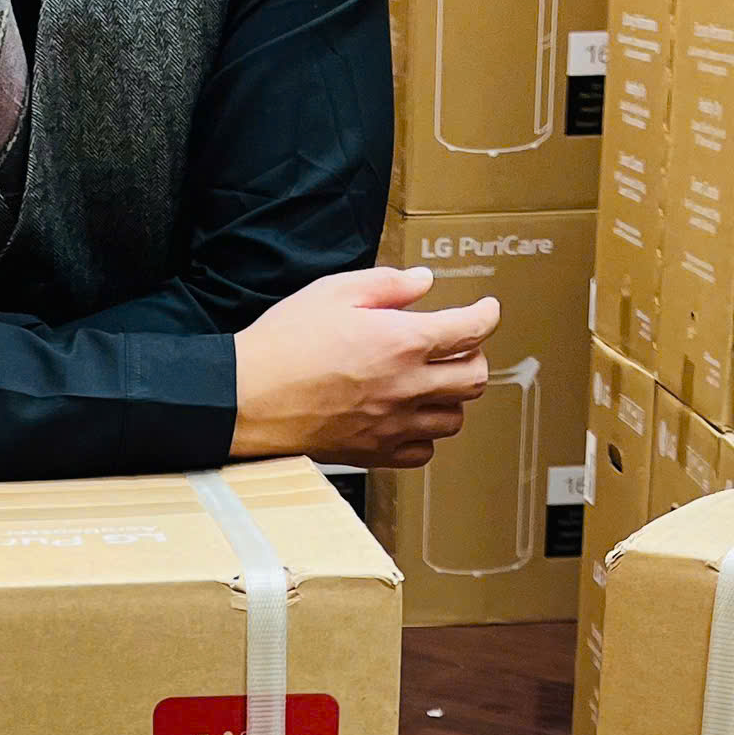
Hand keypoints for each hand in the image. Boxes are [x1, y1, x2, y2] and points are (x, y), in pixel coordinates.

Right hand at [230, 267, 497, 468]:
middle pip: (474, 378)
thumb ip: (387, 285)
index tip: (484, 310)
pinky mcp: (374, 452)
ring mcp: (392, 425)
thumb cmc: (284, 344)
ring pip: (454, 419)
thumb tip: (422, 282)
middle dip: (473, 356)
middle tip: (458, 346)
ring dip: (451, 398)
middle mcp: (406, 386)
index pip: (471, 330)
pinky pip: (422, 452)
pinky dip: (425, 435)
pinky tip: (408, 418)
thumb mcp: (333, 292)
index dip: (486, 315)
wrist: (247, 398)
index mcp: (401, 341)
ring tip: (431, 383)